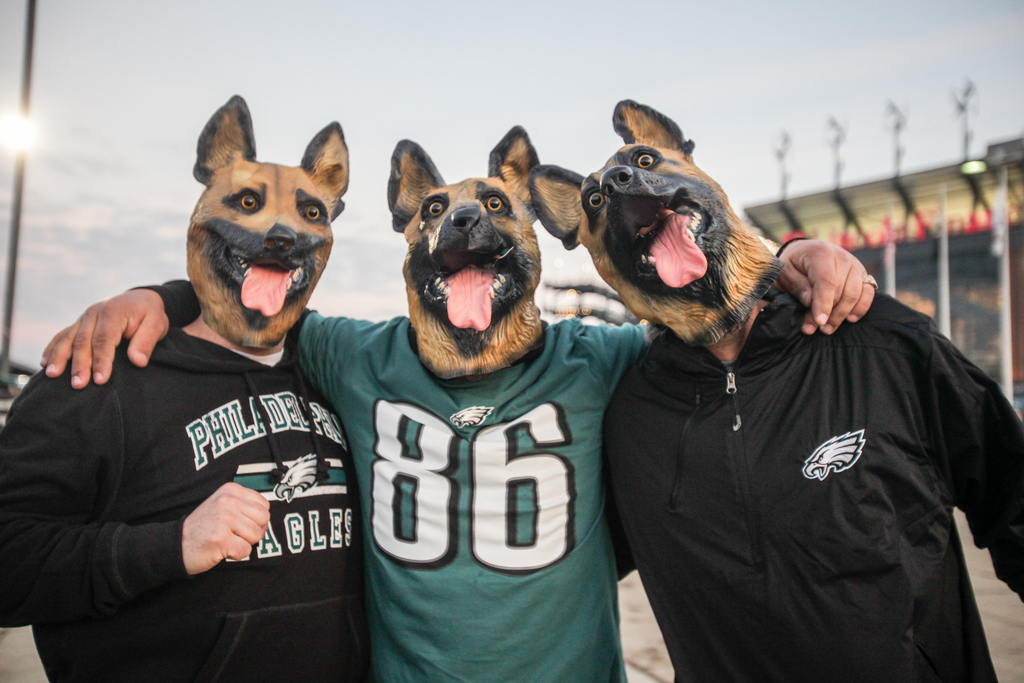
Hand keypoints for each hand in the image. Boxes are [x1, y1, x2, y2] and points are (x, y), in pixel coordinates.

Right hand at [40, 289, 168, 388]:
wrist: (140, 299)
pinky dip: (52, 349)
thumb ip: (146, 341)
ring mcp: (83, 318)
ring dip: (59, 358)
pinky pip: (62, 335)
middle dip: (79, 364)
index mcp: (112, 313)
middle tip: (78, 385)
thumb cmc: (149, 314)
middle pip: (83, 341)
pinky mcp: (79, 323)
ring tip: (53, 375)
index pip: (104, 340)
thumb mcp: (156, 324)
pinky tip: (44, 363)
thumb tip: (138, 361)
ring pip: (68, 339)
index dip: (101, 361)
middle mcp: (94, 313)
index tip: (100, 380)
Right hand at [181, 483, 271, 574]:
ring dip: (244, 543)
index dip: (256, 519)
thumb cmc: (204, 527)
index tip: (240, 523)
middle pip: (264, 519)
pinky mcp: (221, 539)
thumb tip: (267, 515)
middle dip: (253, 531)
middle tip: (235, 534)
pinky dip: (236, 554)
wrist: (176, 544)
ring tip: (227, 540)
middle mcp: (228, 501)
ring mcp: (224, 519)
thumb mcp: (222, 505)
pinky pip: (245, 550)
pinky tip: (222, 549)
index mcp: (231, 490)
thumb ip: (244, 504)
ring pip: (256, 535)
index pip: (264, 505)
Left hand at [775, 240, 874, 334]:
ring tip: (827, 329)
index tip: (819, 321)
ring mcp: (855, 265)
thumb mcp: (785, 272)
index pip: (826, 281)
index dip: (823, 303)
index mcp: (821, 253)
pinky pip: (868, 293)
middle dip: (827, 314)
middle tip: (812, 329)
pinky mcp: (863, 274)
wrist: (806, 252)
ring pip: (854, 295)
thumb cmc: (793, 265)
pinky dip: (861, 308)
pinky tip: (850, 319)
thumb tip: (810, 301)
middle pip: (840, 291)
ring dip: (841, 315)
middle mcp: (842, 257)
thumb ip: (797, 285)